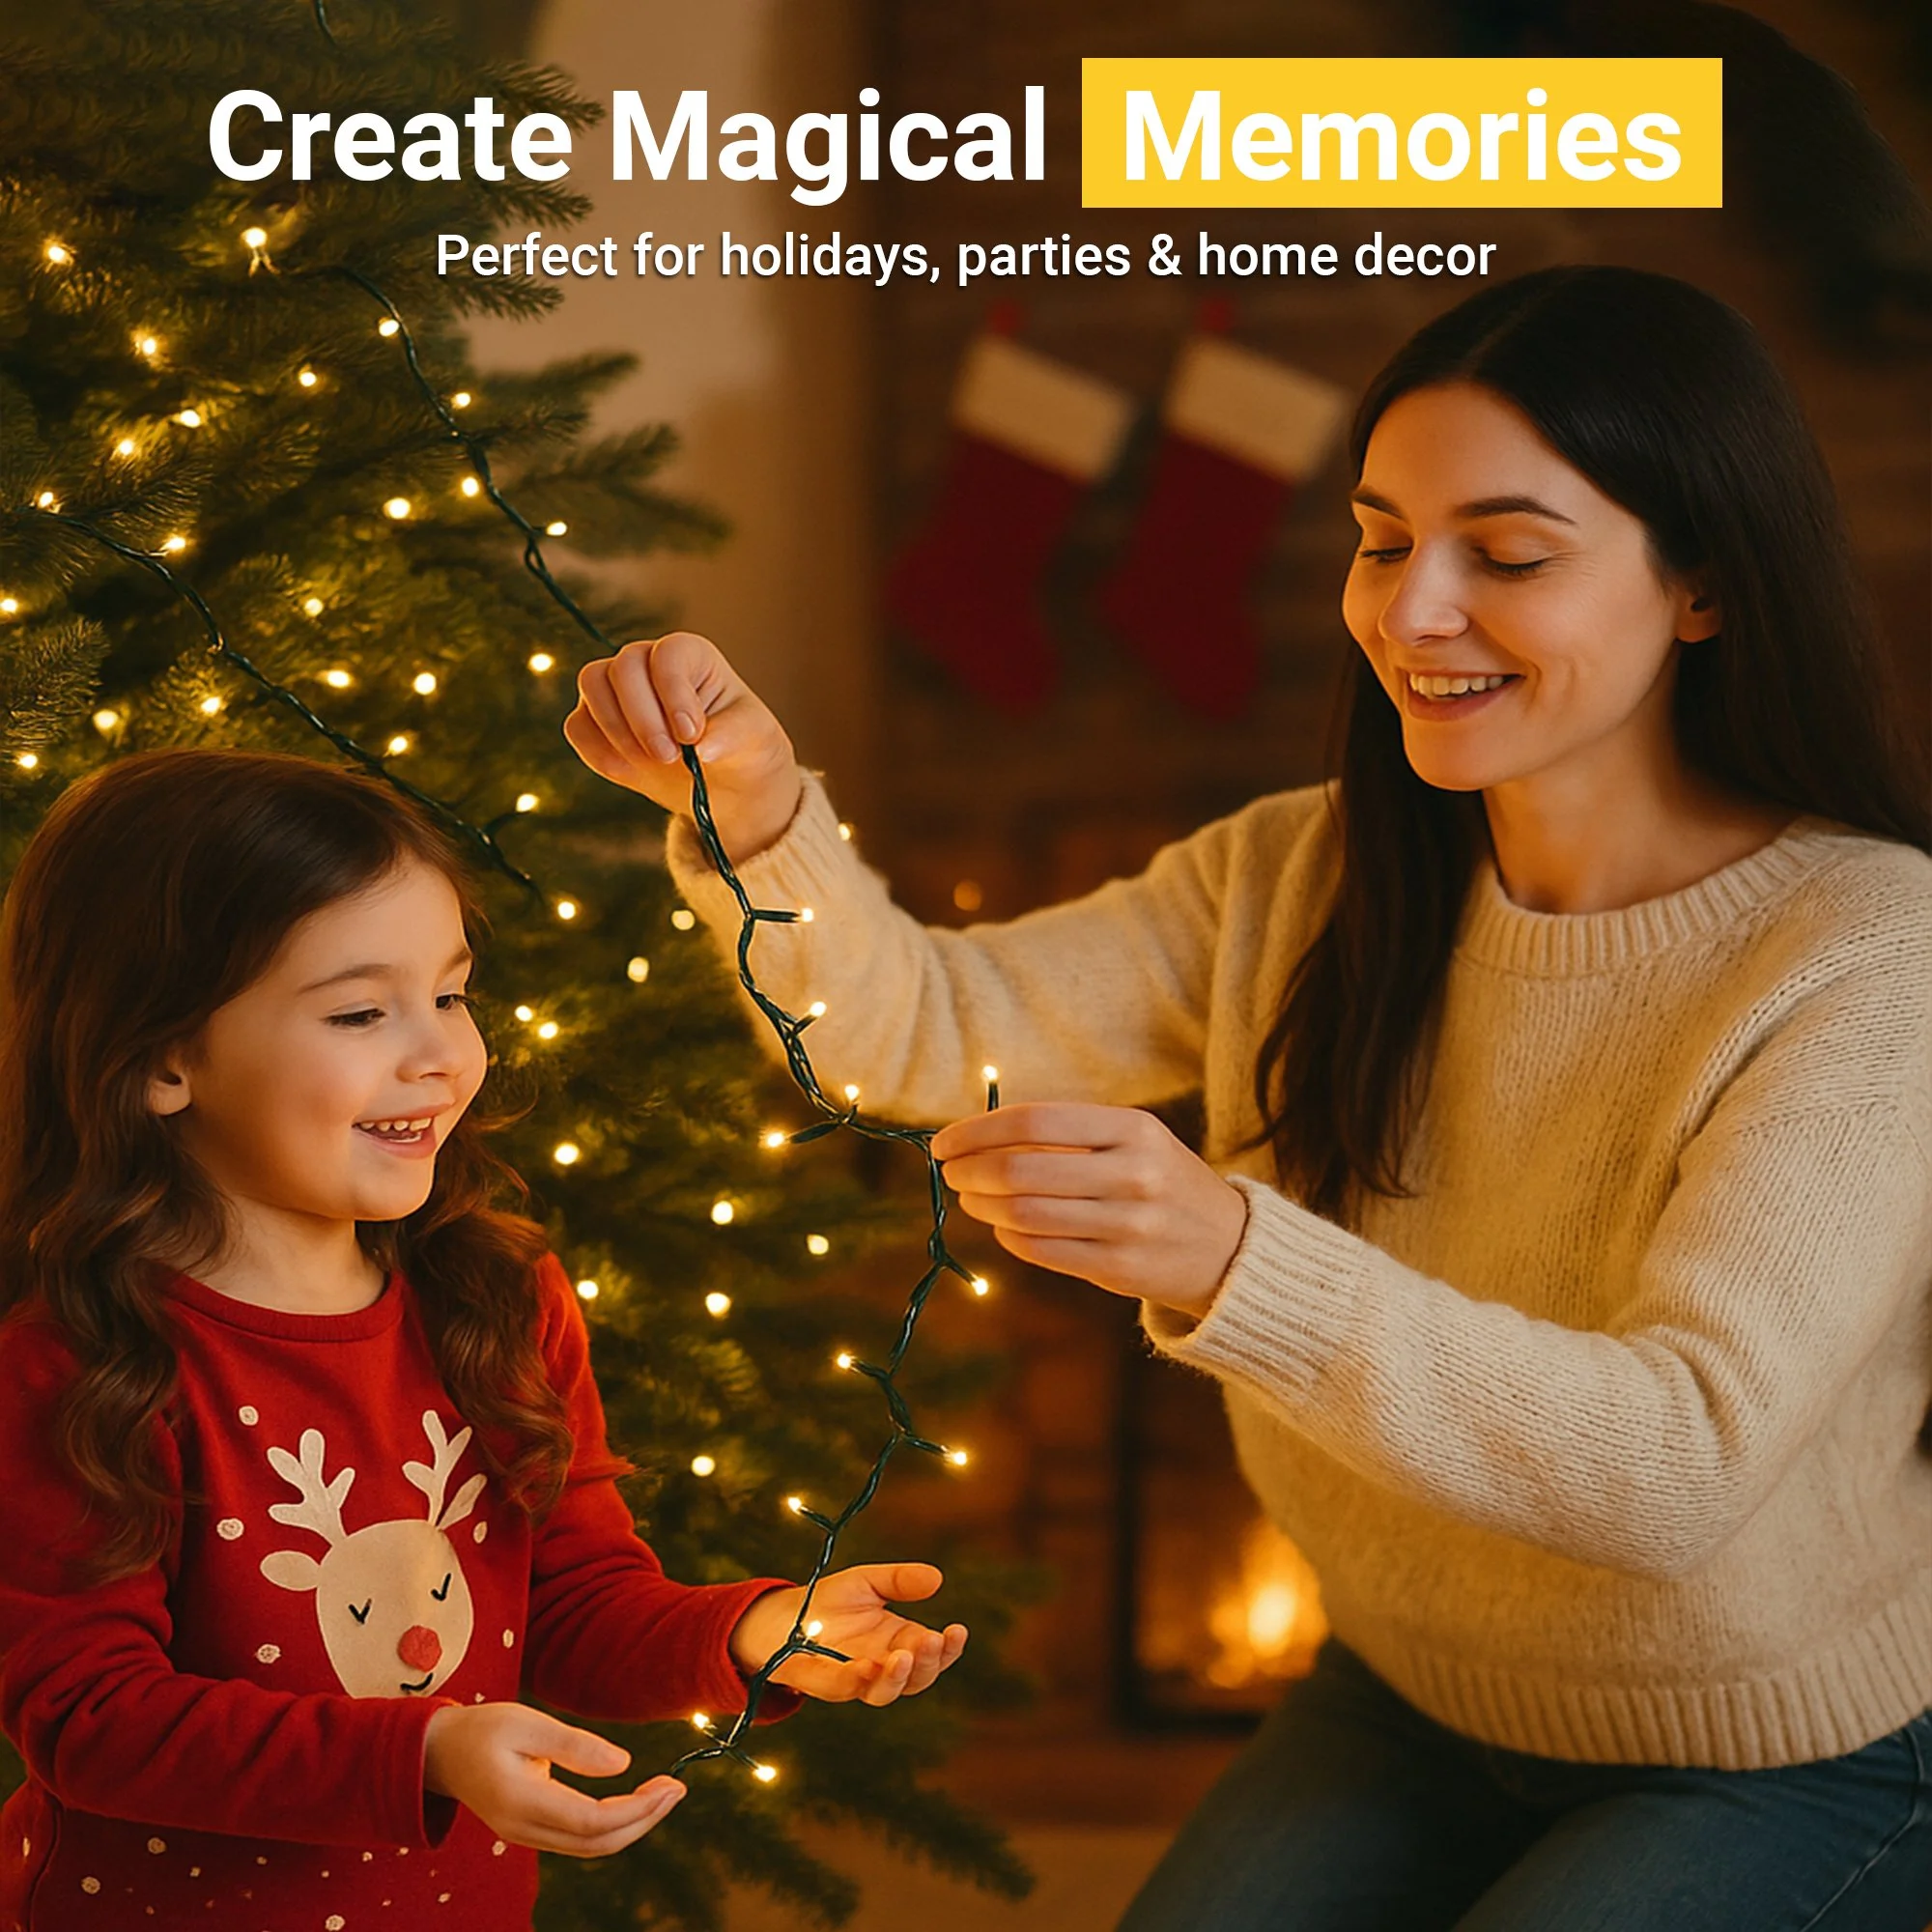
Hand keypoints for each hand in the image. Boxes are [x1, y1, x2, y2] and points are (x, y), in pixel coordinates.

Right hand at [422, 1701, 682, 1856]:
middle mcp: (524, 1828)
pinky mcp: (530, 1829)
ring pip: (589, 1846)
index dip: (636, 1810)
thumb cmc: (482, 1729)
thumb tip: (622, 1765)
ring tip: (665, 1792)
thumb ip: (573, 1745)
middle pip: (596, 1843)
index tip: (670, 1786)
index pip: (591, 1821)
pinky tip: (634, 1800)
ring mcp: (526, 1834)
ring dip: (632, 1824)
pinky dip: (612, 1823)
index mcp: (521, 1801)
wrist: (437, 1753)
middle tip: (678, 1788)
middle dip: (643, 1820)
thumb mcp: (527, 1723)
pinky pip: (579, 1838)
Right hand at [563, 632, 803, 864]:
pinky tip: (628, 772)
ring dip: (617, 731)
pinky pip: (578, 726)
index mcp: (687, 654)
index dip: (674, 693)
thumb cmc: (739, 744)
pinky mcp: (594, 721)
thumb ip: (731, 736)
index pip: (668, 656)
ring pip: (592, 686)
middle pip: (623, 668)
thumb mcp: (752, 737)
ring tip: (653, 765)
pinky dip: (597, 750)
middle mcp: (645, 661)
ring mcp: (614, 688)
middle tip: (669, 757)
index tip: (691, 735)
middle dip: (643, 717)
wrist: (719, 777)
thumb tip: (703, 749)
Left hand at [728, 1562, 967, 1706]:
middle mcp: (880, 1667)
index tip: (957, 1630)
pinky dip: (854, 1680)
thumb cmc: (829, 1603)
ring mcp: (852, 1679)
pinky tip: (865, 1665)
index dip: (948, 1649)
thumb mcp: (866, 1582)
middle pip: (915, 1679)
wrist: (779, 1616)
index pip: (931, 1655)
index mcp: (898, 1643)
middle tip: (933, 1640)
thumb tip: (937, 1578)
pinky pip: (841, 1688)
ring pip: (883, 1692)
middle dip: (928, 1663)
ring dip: (895, 1679)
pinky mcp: (820, 1681)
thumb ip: (898, 1580)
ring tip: (902, 1656)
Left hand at [930, 1103, 1247, 1318]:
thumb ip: (1068, 1135)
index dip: (978, 1131)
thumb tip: (980, 1135)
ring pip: (1024, 1214)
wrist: (1231, 1248)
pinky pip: (1042, 1251)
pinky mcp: (1121, 1269)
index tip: (945, 1142)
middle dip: (971, 1171)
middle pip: (1021, 1171)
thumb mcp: (1134, 1141)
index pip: (1035, 1123)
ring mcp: (1129, 1225)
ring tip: (972, 1199)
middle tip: (952, 1172)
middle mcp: (1134, 1174)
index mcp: (1134, 1129)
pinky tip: (1004, 1227)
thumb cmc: (1163, 1182)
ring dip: (983, 1206)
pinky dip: (1010, 1237)